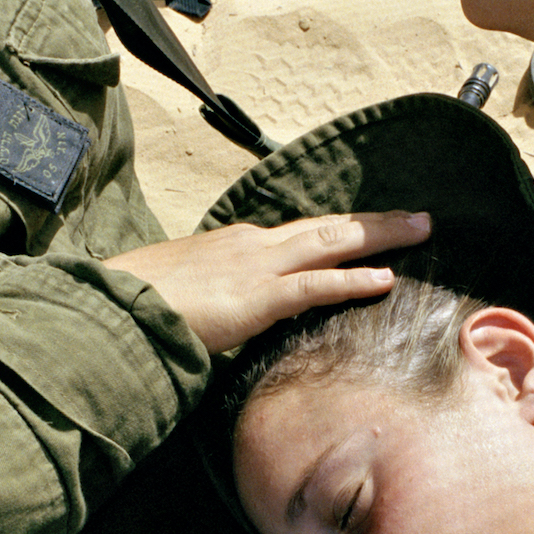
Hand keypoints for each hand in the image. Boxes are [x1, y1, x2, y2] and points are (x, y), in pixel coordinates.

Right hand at [107, 211, 431, 353]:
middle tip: (417, 218)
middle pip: (325, 227)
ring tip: (420, 229)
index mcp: (235, 246)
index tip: (367, 229)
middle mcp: (252, 245)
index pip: (297, 235)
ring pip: (331, 243)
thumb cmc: (137, 302)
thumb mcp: (182, 292)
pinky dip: (353, 280)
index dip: (336, 231)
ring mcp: (257, 266)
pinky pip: (316, 285)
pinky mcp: (258, 296)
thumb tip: (220, 315)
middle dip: (373, 222)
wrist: (113, 305)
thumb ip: (212, 299)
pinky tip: (386, 279)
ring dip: (379, 236)